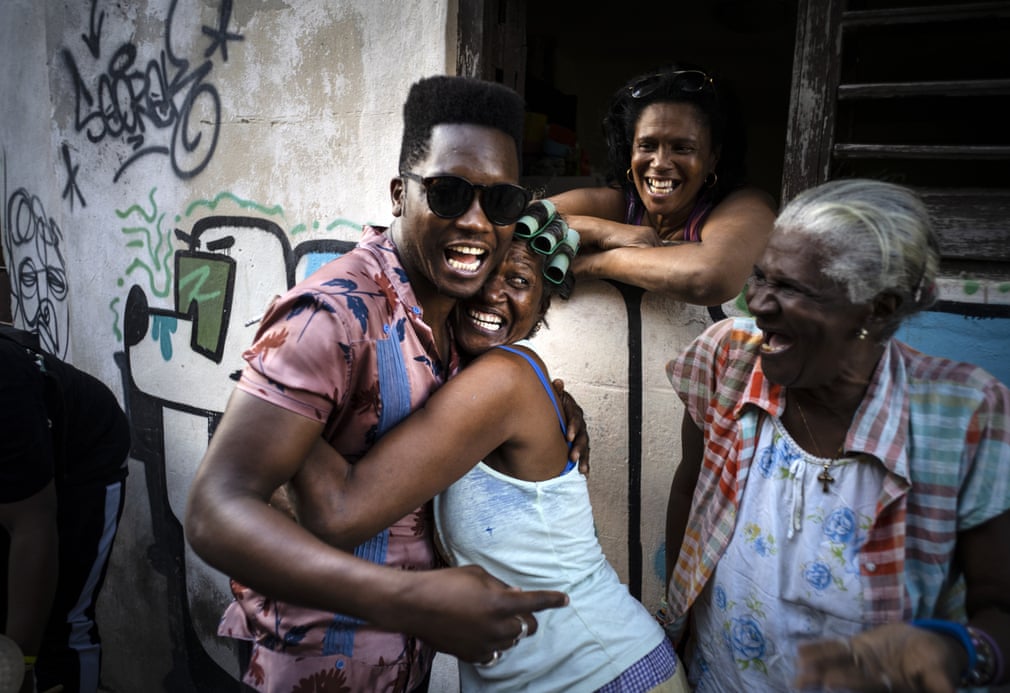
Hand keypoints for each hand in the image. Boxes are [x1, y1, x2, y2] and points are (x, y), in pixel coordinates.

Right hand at [398, 564, 567, 662]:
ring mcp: (485, 644)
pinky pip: (493, 654)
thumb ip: (500, 586)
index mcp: (501, 603)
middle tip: (516, 609)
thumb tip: (515, 594)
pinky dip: (494, 644)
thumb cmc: (445, 582)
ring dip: (509, 630)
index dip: (552, 600)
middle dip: (527, 618)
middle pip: (527, 628)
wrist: (415, 605)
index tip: (565, 600)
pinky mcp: (472, 655)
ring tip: (492, 618)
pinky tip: (483, 635)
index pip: (536, 603)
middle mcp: (497, 627)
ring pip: (511, 641)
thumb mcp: (477, 574)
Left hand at [552, 378, 589, 473]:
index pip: (576, 418)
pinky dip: (585, 463)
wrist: (557, 410)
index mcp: (574, 412)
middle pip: (582, 436)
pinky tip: (585, 473)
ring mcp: (581, 435)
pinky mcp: (579, 445)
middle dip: (578, 447)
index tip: (568, 437)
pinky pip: (583, 455)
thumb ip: (556, 392)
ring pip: (584, 447)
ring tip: (581, 468)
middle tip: (572, 456)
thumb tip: (558, 383)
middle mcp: (580, 424)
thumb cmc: (556, 404)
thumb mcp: (556, 397)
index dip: (573, 427)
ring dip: (583, 458)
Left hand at [795, 624, 963, 692]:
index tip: (829, 683)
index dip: (851, 685)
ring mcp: (861, 667)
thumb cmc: (939, 663)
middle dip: (826, 681)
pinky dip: (819, 650)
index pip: (870, 689)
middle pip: (848, 682)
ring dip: (816, 668)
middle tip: (802, 682)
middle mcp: (872, 682)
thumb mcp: (941, 676)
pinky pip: (836, 650)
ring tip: (796, 673)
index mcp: (893, 689)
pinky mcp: (856, 651)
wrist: (931, 644)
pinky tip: (800, 652)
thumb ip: (941, 687)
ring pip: (837, 666)